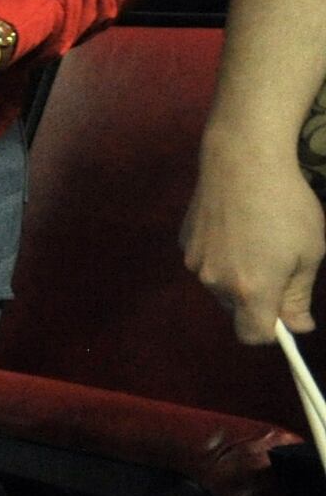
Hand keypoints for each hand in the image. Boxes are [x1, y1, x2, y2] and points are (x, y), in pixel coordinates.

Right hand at [186, 136, 325, 344]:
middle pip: (237, 310)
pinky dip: (222, 256)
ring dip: (238, 276)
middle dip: (256, 299)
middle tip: (279, 265)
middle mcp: (216, 282)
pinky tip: (236, 227)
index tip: (288, 312)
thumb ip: (299, 295)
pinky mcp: (185, 242)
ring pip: (220, 286)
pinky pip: (206, 263)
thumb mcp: (310, 252)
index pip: (253, 335)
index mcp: (251, 289)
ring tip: (256, 240)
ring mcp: (195, 262)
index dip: (273, 330)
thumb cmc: (287, 205)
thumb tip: (298, 326)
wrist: (243, 160)